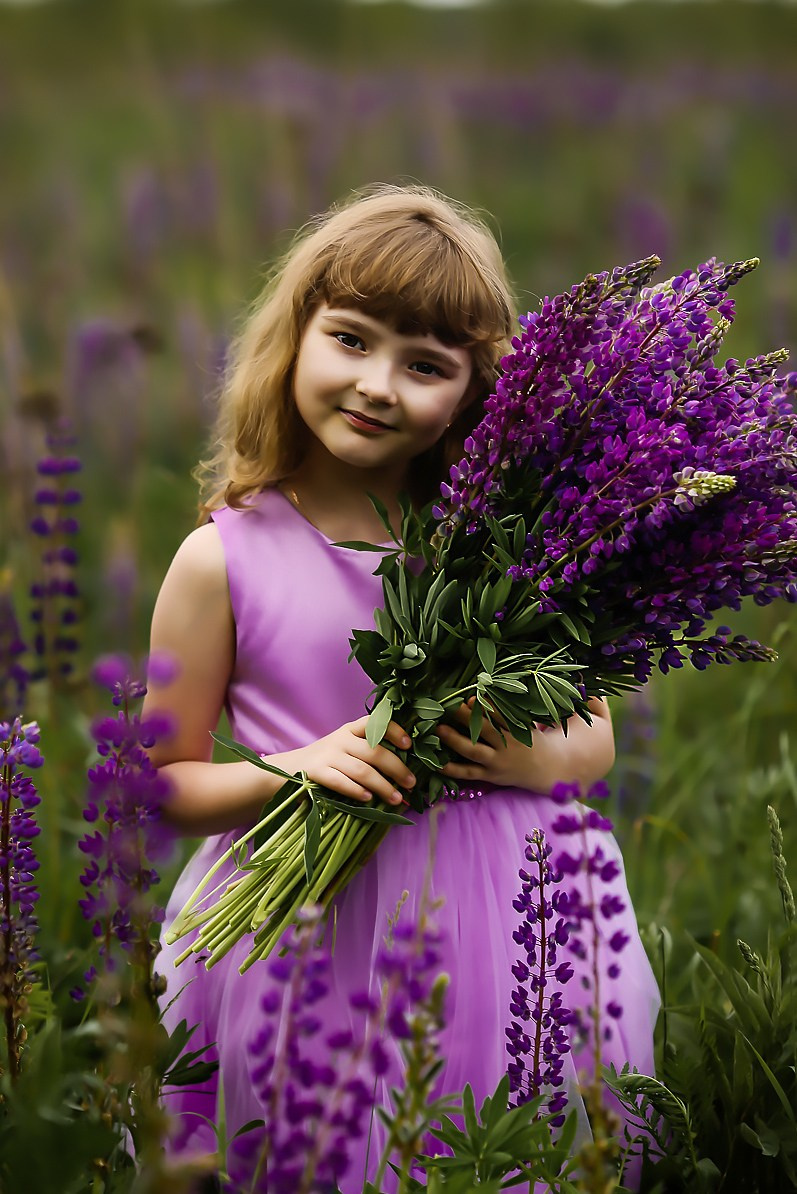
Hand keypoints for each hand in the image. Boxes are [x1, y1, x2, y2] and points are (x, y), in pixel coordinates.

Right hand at [276, 717, 415, 806]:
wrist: (291, 768)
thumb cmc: (329, 759)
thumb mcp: (347, 746)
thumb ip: (369, 750)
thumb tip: (405, 770)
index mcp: (351, 729)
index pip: (375, 723)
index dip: (394, 731)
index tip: (409, 745)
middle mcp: (341, 739)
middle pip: (374, 751)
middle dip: (396, 768)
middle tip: (411, 783)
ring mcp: (328, 755)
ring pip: (361, 770)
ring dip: (382, 785)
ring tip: (396, 798)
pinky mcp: (316, 773)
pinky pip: (340, 781)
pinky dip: (356, 790)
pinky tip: (368, 798)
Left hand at [437, 696, 614, 794]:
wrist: (561, 776)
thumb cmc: (568, 746)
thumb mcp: (588, 724)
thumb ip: (593, 703)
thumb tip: (595, 681)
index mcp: (528, 733)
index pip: (506, 716)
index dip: (490, 704)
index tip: (476, 692)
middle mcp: (510, 748)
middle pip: (485, 731)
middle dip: (467, 719)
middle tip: (450, 705)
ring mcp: (500, 763)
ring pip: (473, 751)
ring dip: (454, 740)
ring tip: (438, 729)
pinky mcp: (493, 775)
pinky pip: (471, 774)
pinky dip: (453, 769)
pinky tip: (436, 762)